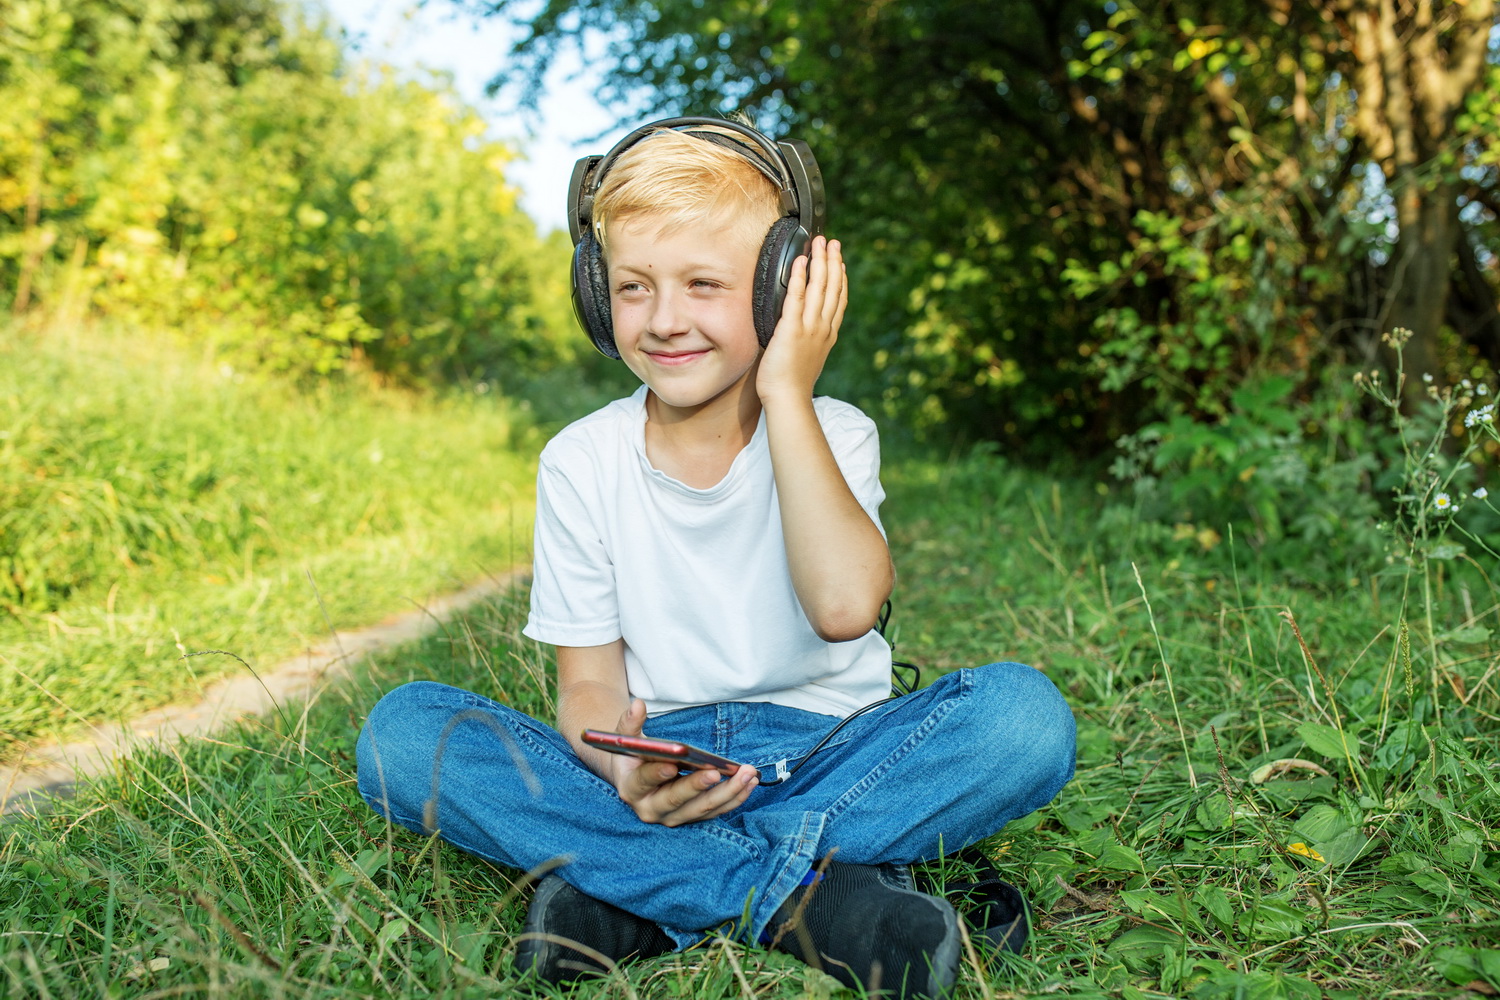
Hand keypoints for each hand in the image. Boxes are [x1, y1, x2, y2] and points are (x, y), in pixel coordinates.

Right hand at [608, 699, 758, 826]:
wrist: (637, 777)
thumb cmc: (634, 755)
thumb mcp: (627, 738)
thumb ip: (630, 723)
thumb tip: (638, 705)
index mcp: (631, 789)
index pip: (643, 782)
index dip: (656, 774)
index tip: (671, 765)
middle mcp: (651, 809)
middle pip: (677, 800)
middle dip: (698, 786)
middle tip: (716, 772)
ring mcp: (673, 816)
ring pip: (702, 809)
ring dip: (727, 792)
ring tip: (746, 774)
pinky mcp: (693, 816)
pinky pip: (717, 810)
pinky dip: (735, 797)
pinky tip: (751, 782)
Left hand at [756, 236, 847, 405]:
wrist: (788, 400)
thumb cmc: (791, 385)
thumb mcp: (808, 358)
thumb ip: (809, 341)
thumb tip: (802, 332)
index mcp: (827, 335)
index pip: (838, 301)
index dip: (841, 278)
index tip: (840, 262)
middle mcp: (822, 328)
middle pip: (832, 288)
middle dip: (832, 261)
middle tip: (832, 242)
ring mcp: (809, 328)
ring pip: (819, 288)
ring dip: (820, 261)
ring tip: (820, 243)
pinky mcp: (791, 329)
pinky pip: (796, 298)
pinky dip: (799, 277)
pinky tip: (800, 261)